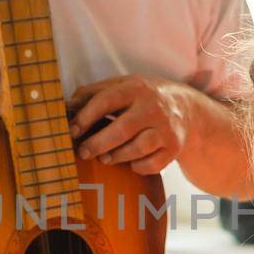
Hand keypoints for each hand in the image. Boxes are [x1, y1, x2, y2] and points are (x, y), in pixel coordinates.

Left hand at [68, 75, 192, 174]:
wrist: (187, 109)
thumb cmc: (143, 98)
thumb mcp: (122, 86)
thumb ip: (93, 93)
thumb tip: (66, 108)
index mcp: (136, 88)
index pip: (107, 100)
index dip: (86, 117)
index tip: (72, 131)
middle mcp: (153, 107)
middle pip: (122, 129)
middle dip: (98, 144)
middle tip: (84, 152)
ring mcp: (166, 129)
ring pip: (138, 148)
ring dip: (117, 156)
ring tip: (105, 157)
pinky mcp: (174, 148)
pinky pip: (153, 164)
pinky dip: (138, 167)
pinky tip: (130, 162)